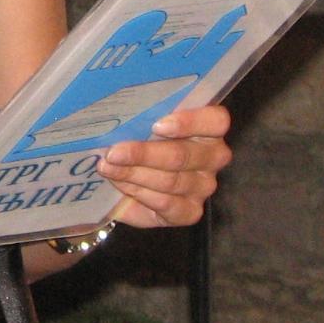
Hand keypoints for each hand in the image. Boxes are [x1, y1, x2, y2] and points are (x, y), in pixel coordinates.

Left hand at [97, 105, 231, 228]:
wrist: (128, 181)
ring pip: (170, 181)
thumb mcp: (142, 123)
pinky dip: (138, 193)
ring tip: (107, 167)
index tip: (156, 125)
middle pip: (182, 155)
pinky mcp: (190, 211)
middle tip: (113, 153)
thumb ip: (142, 115)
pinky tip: (120, 184)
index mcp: (210, 127)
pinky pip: (166, 204)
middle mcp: (213, 156)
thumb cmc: (139, 140)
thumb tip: (118, 111)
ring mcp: (204, 186)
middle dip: (143, 154)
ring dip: (133, 174)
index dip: (188, 122)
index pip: (216, 121)